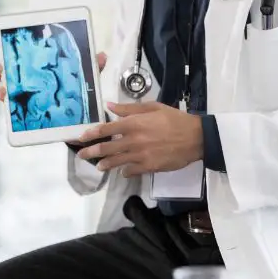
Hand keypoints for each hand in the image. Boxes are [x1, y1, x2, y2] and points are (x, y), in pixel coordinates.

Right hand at [0, 38, 106, 101]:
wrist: (81, 120)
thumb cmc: (80, 92)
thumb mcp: (87, 77)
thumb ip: (94, 66)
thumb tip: (101, 56)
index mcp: (41, 64)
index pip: (21, 51)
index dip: (6, 42)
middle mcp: (30, 77)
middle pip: (8, 68)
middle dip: (0, 66)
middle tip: (0, 67)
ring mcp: (26, 94)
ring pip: (7, 87)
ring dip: (3, 86)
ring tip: (4, 88)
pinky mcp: (26, 111)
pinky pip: (12, 107)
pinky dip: (7, 103)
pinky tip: (6, 101)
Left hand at [76, 101, 202, 175]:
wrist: (195, 137)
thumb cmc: (174, 119)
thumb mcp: (153, 107)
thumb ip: (129, 109)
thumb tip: (110, 106)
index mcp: (134, 123)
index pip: (106, 129)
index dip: (91, 133)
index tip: (82, 137)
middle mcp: (133, 140)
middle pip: (106, 147)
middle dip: (91, 152)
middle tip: (82, 155)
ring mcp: (140, 155)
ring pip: (116, 162)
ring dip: (105, 164)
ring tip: (99, 166)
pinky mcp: (148, 167)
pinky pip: (131, 171)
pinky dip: (124, 172)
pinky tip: (122, 172)